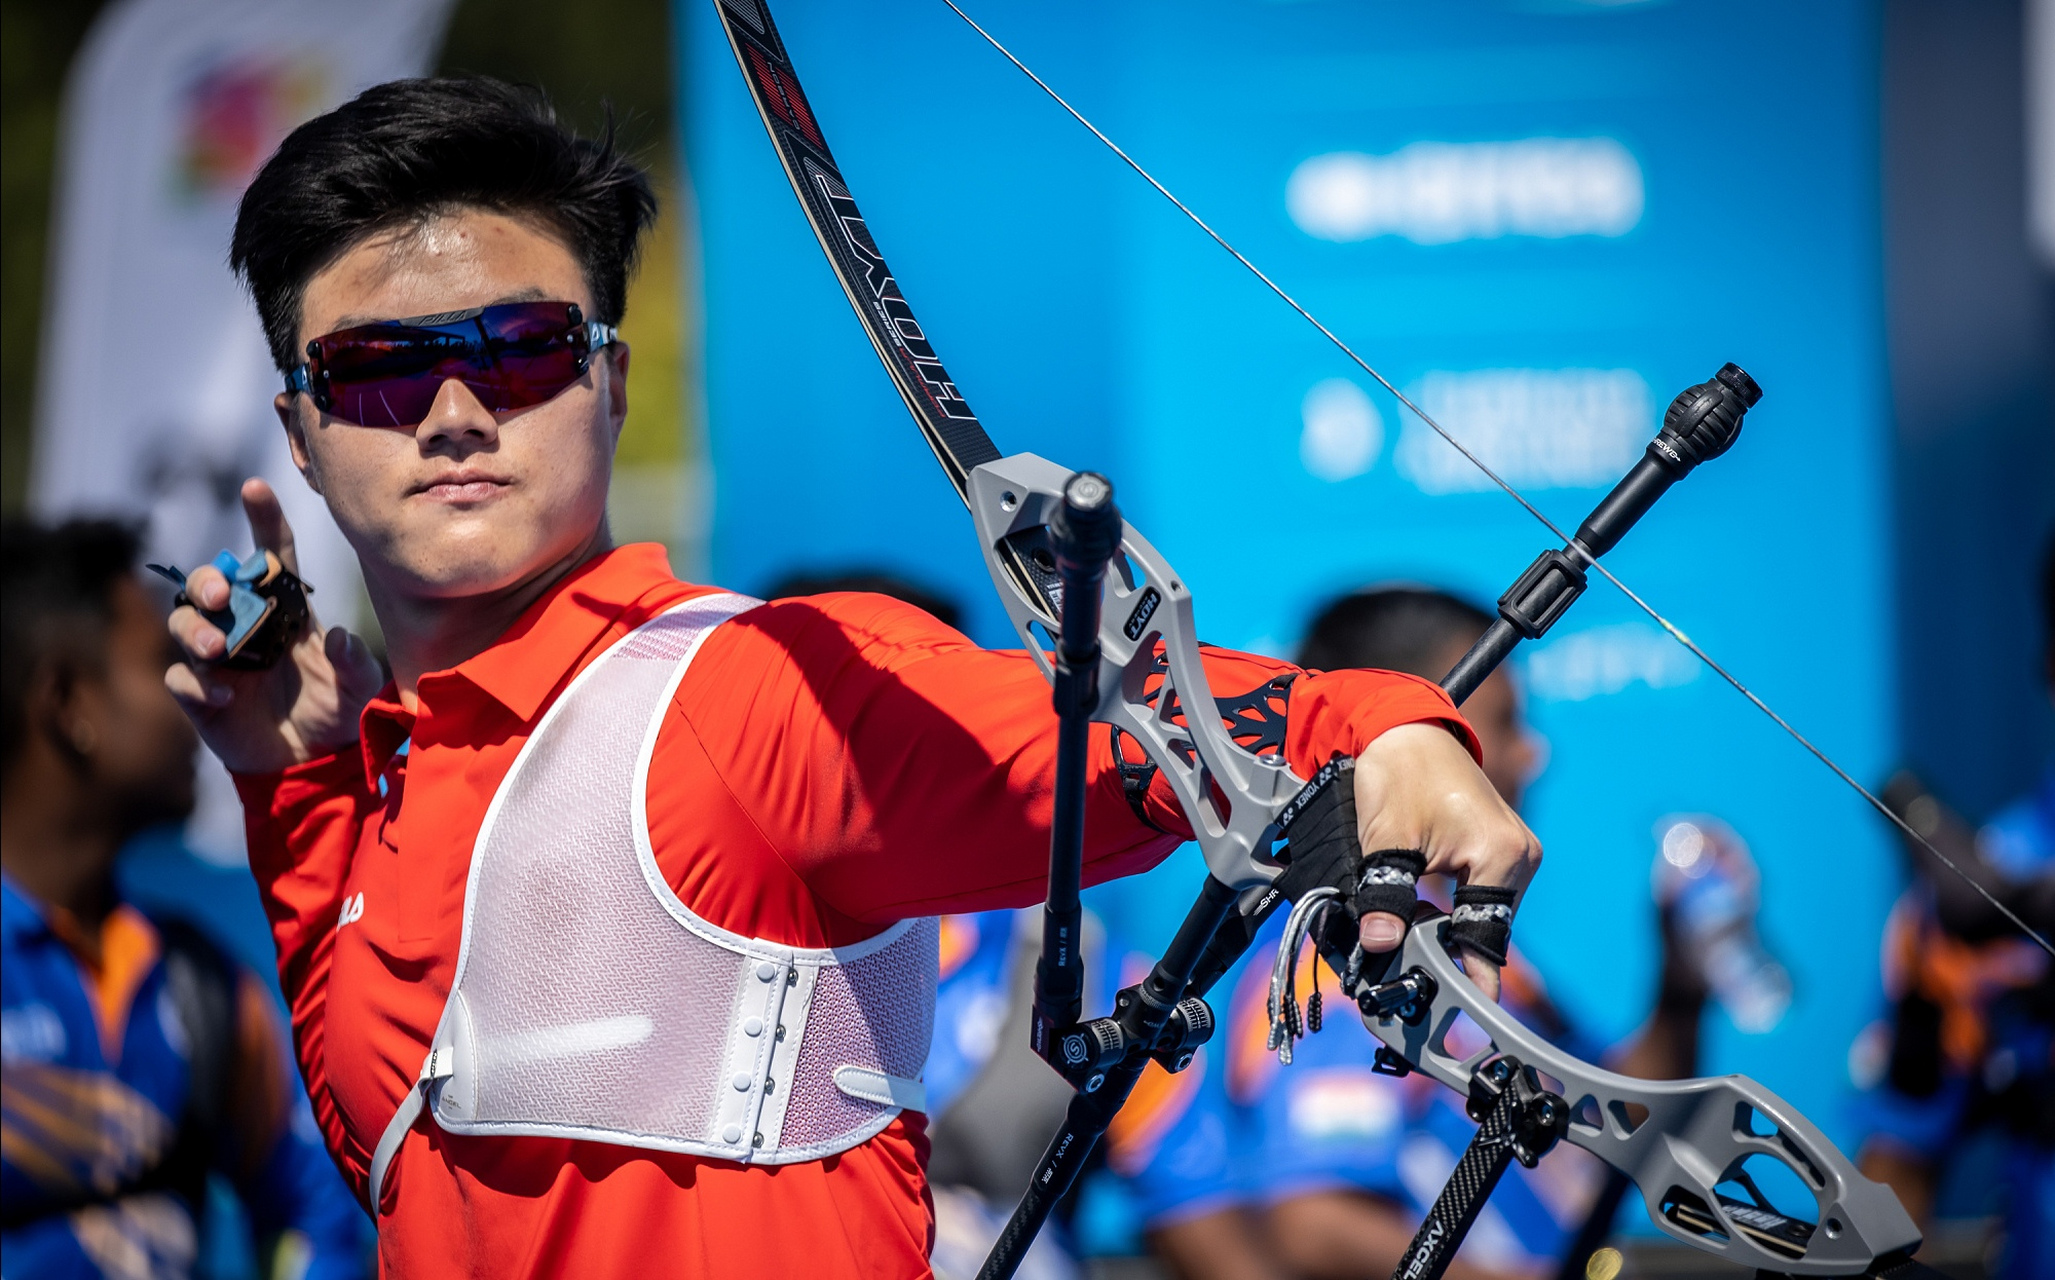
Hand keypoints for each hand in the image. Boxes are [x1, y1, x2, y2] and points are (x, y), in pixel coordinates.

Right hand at [165, 479, 383, 773]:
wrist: (315, 764)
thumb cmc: (337, 712)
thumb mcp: (359, 688)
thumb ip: (355, 663)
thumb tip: (338, 636)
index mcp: (286, 612)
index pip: (271, 556)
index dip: (262, 521)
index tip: (254, 487)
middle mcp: (247, 627)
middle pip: (210, 582)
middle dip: (207, 580)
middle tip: (221, 595)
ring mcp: (220, 660)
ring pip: (182, 623)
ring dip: (194, 629)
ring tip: (218, 649)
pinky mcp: (203, 698)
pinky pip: (180, 679)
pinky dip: (196, 683)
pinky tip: (226, 698)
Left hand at [1350, 721, 1540, 999]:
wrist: (1406, 729)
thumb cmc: (1400, 773)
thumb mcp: (1385, 841)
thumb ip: (1386, 897)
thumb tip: (1380, 947)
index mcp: (1501, 856)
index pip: (1484, 939)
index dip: (1461, 980)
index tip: (1447, 1016)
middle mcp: (1519, 857)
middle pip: (1483, 932)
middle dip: (1446, 958)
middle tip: (1405, 983)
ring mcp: (1513, 854)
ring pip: (1478, 917)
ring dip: (1445, 936)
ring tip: (1404, 953)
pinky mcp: (1498, 850)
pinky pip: (1476, 897)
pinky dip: (1448, 914)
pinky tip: (1418, 925)